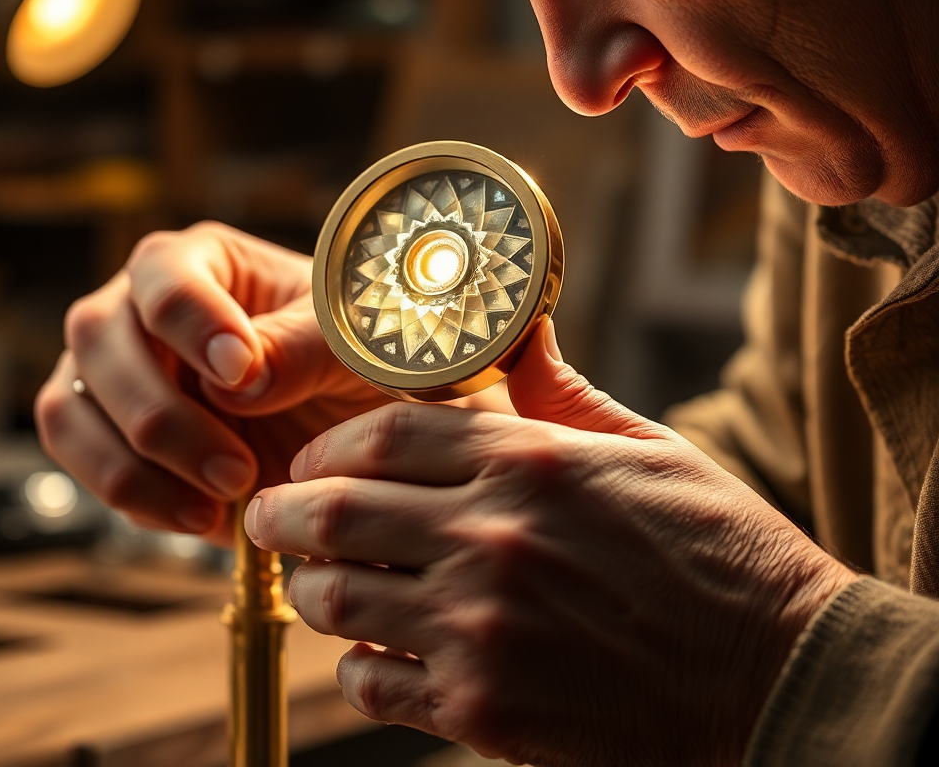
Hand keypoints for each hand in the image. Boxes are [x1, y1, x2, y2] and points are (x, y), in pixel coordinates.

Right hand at [35, 222, 386, 545]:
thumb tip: (235, 381)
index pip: (166, 275)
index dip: (195, 325)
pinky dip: (138, 499)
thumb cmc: (347, 362)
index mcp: (202, 259)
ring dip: (135, 467)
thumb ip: (299, 348)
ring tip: (222, 499)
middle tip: (238, 469)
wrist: (343, 429)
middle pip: (98, 338)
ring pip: (68, 409)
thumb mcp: (347, 346)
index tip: (242, 373)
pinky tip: (204, 516)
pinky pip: (84, 467)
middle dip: (163, 415)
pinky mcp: (104, 435)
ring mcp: (109, 371)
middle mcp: (137, 306)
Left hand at [246, 321, 855, 765]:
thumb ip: (560, 392)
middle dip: (282, 513)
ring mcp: (483, 628)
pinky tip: (368, 650)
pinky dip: (355, 664)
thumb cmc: (715, 548)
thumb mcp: (644, 446)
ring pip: (340, 599)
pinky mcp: (487, 711)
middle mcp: (492, 536)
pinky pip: (375, 684)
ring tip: (310, 578)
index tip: (308, 459)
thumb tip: (520, 334)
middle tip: (266, 516)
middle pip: (338, 513)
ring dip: (308, 586)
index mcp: (528, 460)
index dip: (327, 444)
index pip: (383, 434)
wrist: (778, 672)